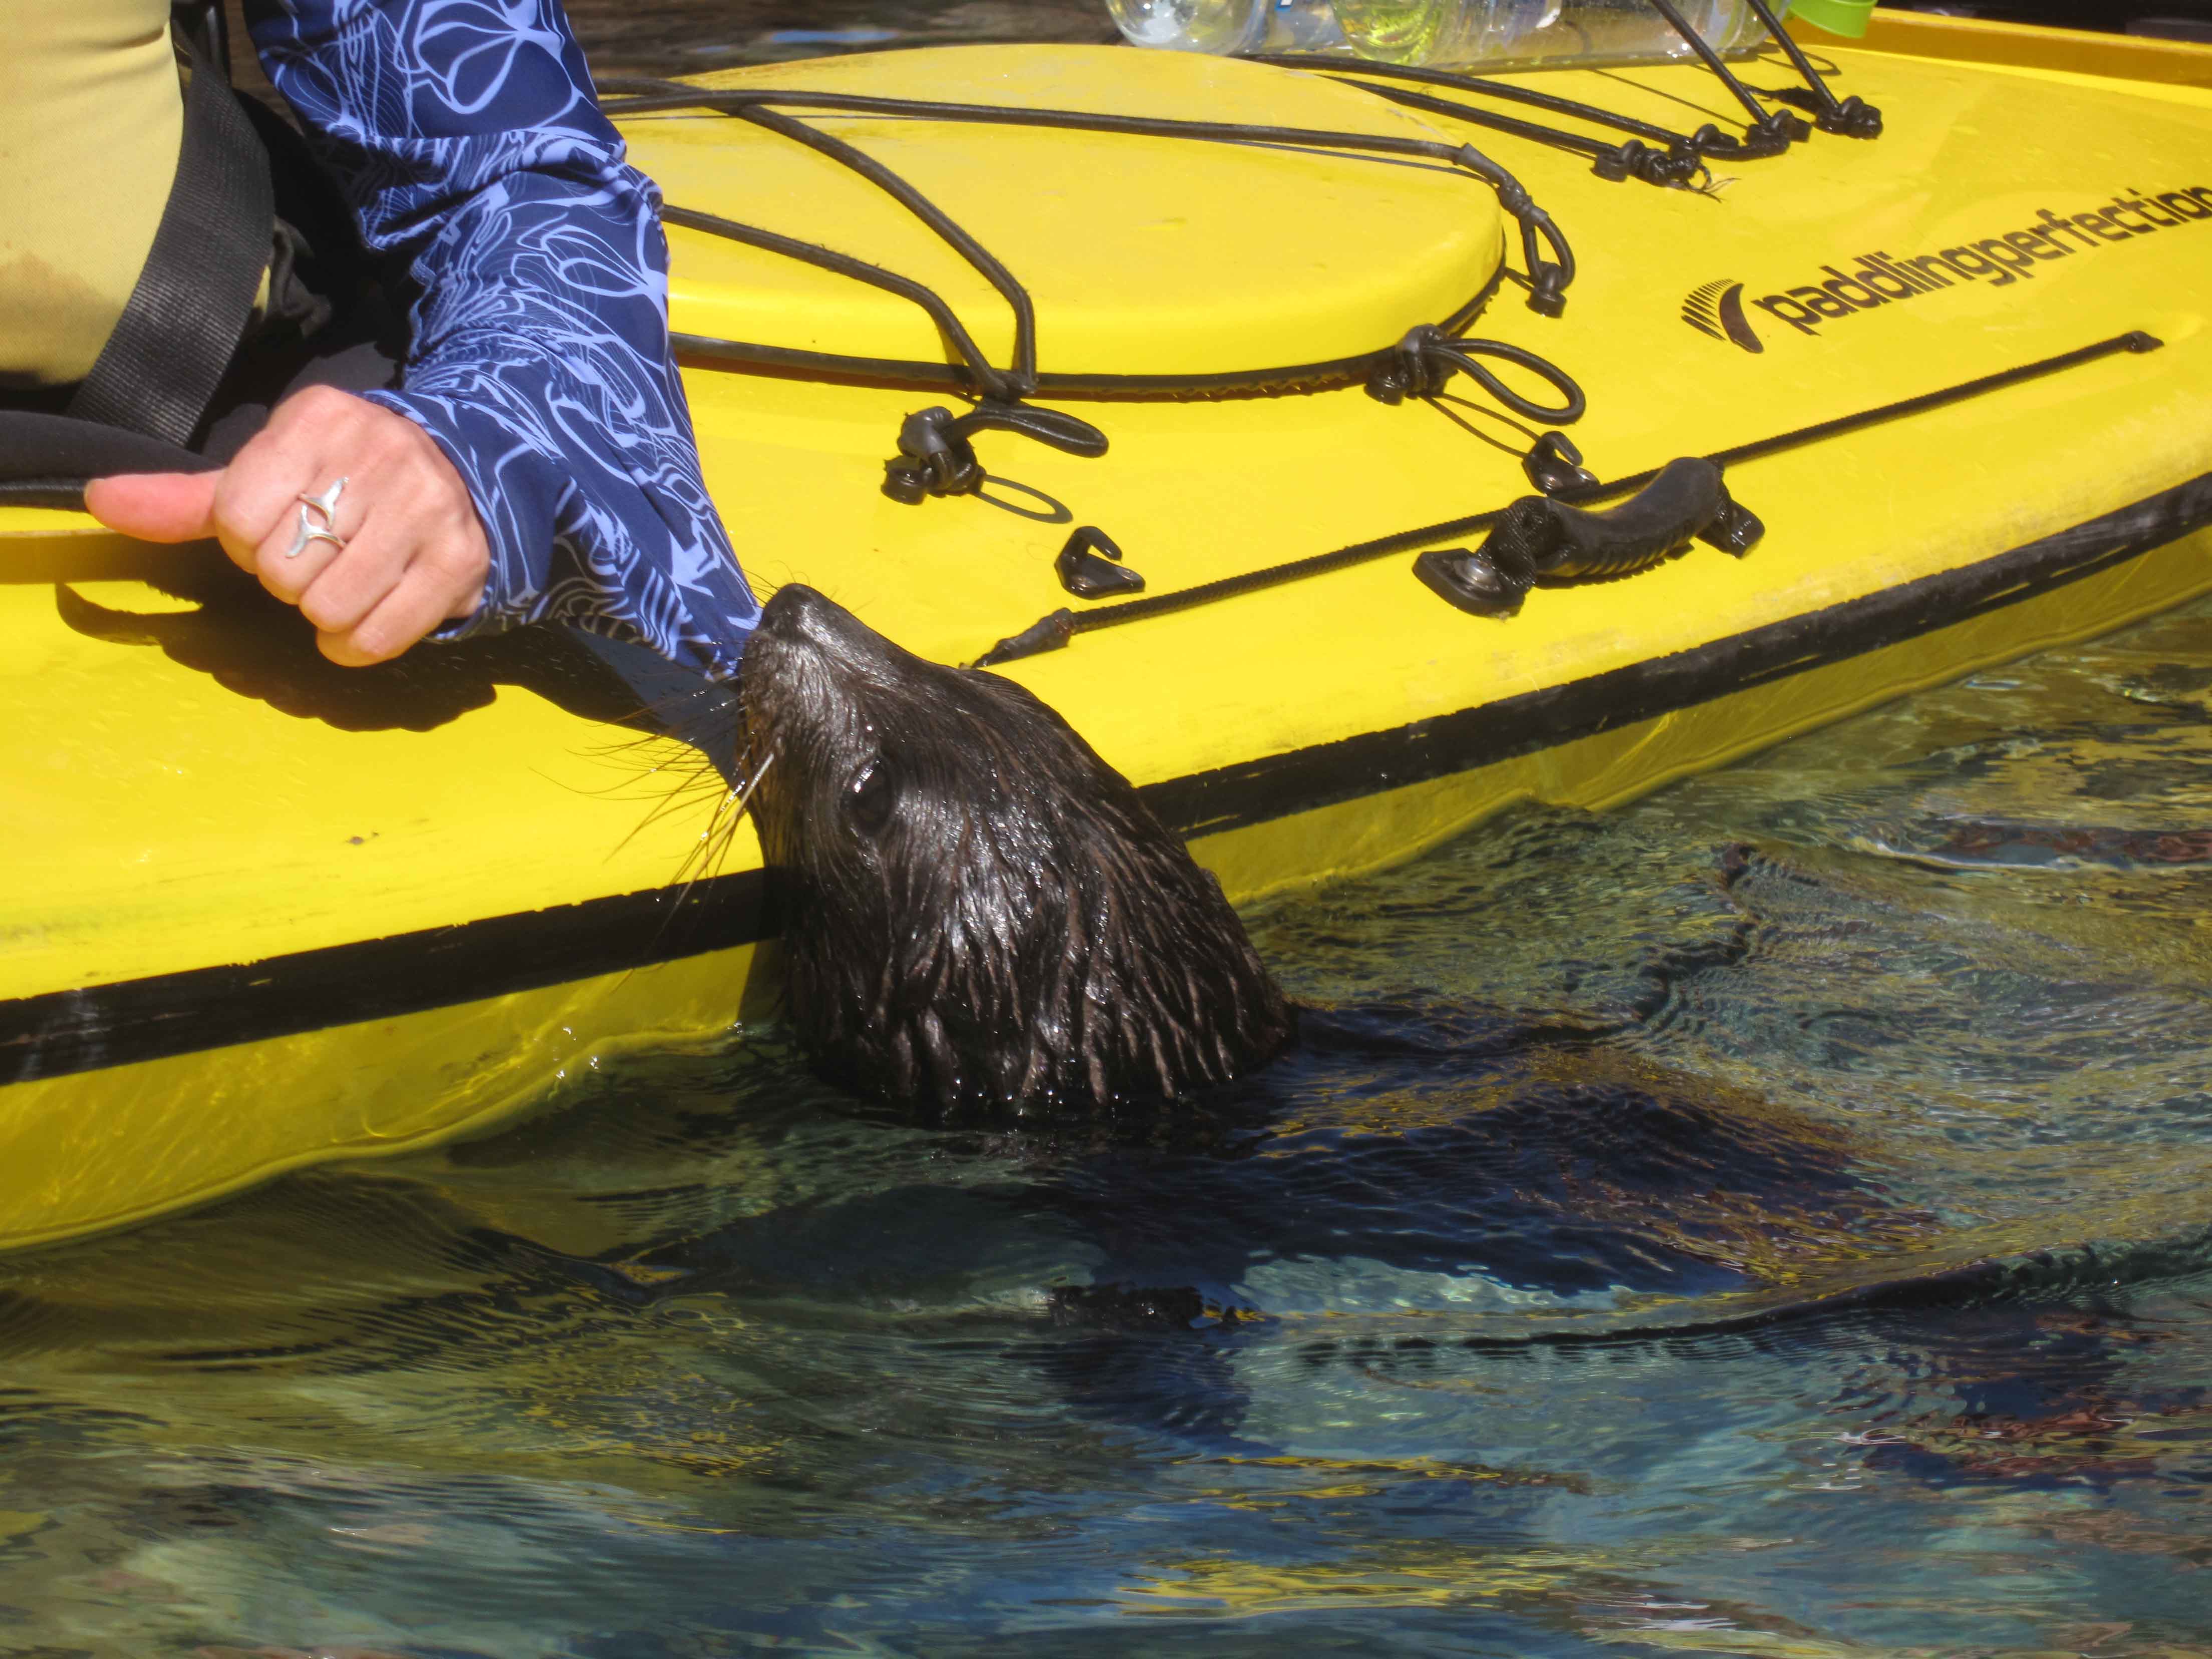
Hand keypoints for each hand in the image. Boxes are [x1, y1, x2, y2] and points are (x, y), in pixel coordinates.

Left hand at [84, 385, 490, 666]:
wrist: (462, 476)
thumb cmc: (344, 483)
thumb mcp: (269, 475)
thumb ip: (187, 499)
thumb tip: (100, 501)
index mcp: (317, 419)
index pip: (237, 516)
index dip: (245, 542)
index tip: (277, 530)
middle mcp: (379, 453)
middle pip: (281, 568)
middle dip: (287, 580)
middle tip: (317, 560)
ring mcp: (428, 508)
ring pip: (328, 607)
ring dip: (322, 615)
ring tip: (341, 587)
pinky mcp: (460, 561)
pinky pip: (378, 636)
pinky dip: (356, 646)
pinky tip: (360, 621)